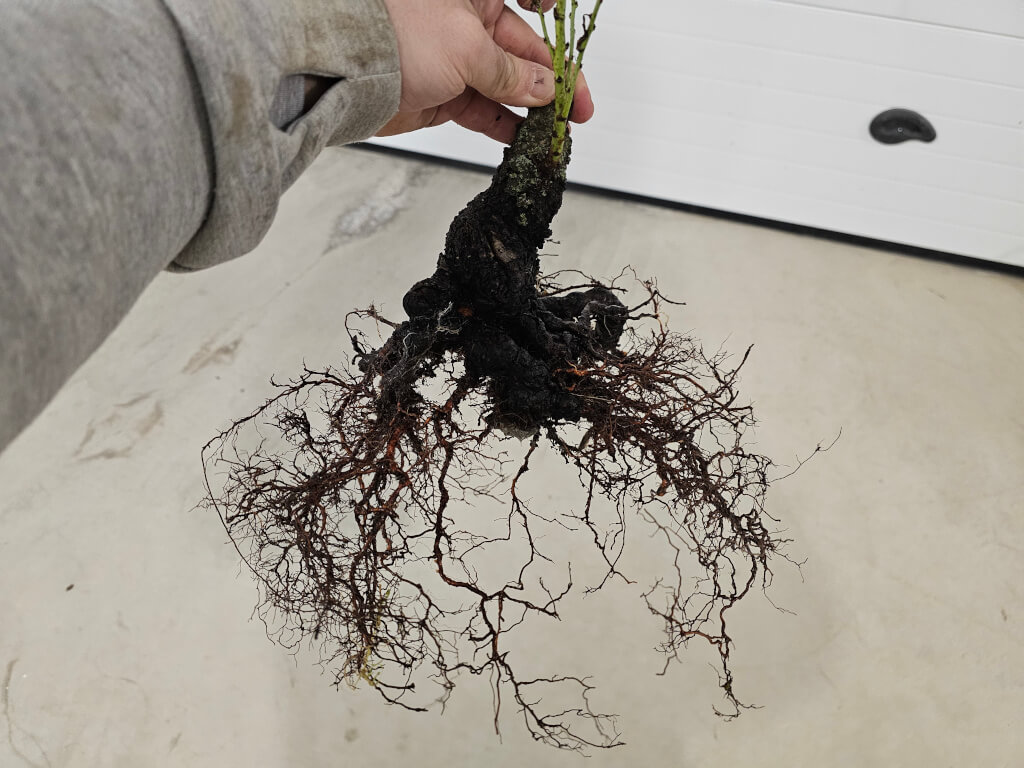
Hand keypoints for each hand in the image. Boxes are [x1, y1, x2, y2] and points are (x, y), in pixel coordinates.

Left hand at [377, 0, 594, 142]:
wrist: (344, 73)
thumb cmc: (394, 35)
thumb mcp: (467, 48)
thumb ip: (511, 73)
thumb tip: (545, 87)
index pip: (522, 1)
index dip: (546, 7)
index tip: (560, 19)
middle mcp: (466, 22)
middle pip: (523, 52)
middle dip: (553, 80)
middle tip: (577, 107)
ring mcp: (455, 60)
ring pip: (506, 86)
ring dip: (532, 108)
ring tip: (555, 129)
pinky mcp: (444, 94)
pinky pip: (484, 110)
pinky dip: (505, 125)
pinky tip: (525, 137)